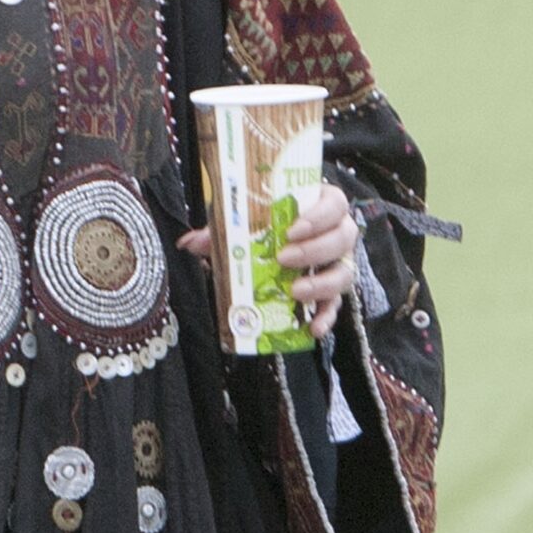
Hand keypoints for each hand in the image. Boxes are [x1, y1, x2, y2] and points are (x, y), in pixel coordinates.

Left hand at [178, 182, 358, 341]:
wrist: (277, 241)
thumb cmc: (263, 223)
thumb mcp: (242, 221)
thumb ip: (219, 230)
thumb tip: (188, 243)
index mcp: (320, 205)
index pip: (334, 204)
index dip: (318, 216)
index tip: (291, 230)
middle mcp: (338, 233)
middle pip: (343, 237)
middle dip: (314, 250)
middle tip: (283, 259)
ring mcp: (337, 263)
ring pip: (345, 272)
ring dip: (322, 284)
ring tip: (295, 292)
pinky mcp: (333, 291)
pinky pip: (336, 305)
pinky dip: (326, 317)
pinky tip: (312, 328)